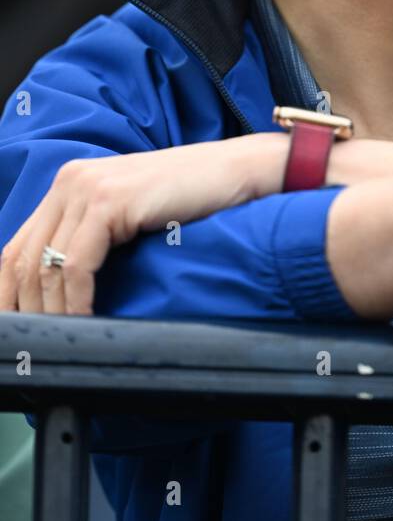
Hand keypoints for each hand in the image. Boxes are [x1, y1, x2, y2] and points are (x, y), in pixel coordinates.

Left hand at [0, 134, 287, 314]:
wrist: (241, 173)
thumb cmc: (198, 201)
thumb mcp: (132, 220)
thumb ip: (96, 240)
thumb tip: (68, 294)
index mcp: (72, 184)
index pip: (18, 248)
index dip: (8, 294)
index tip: (16, 330)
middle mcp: (71, 181)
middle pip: (23, 258)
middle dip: (22, 309)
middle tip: (36, 347)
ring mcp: (88, 188)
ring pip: (45, 265)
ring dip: (49, 312)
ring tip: (61, 342)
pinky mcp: (109, 202)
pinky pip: (76, 265)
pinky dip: (74, 301)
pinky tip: (85, 322)